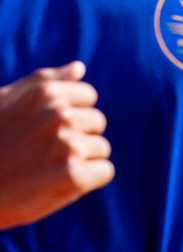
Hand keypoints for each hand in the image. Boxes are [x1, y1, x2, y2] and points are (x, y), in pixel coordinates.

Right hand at [0, 62, 111, 228]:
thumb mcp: (5, 102)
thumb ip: (44, 82)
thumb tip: (79, 67)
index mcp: (46, 94)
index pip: (88, 97)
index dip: (69, 116)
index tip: (45, 130)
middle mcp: (60, 115)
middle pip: (97, 122)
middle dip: (76, 137)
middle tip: (42, 153)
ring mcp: (68, 145)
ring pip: (101, 148)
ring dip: (80, 160)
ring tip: (46, 169)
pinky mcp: (73, 176)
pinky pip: (105, 171)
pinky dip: (87, 181)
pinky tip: (58, 185)